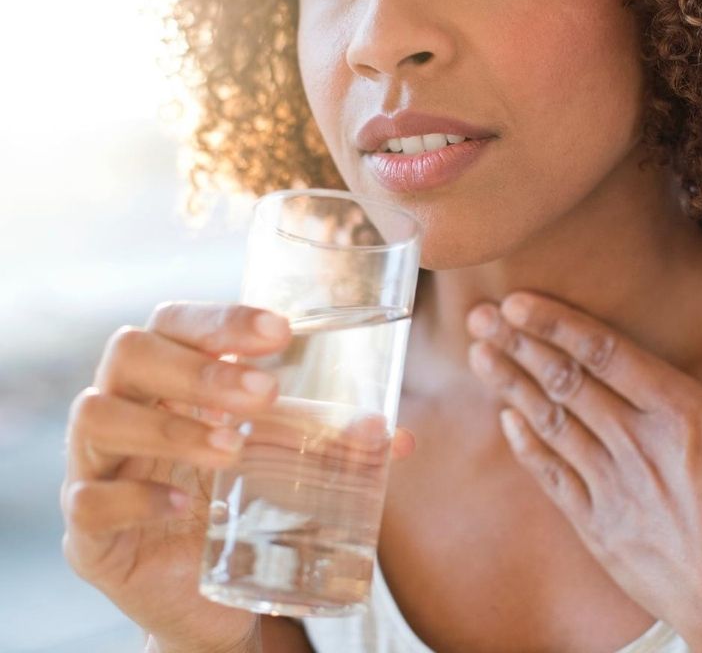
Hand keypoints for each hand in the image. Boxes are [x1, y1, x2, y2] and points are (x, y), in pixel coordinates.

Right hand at [61, 301, 416, 652]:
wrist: (203, 599)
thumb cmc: (237, 505)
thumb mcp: (285, 465)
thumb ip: (332, 444)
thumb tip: (396, 437)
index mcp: (168, 378)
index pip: (174, 321)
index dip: (220, 318)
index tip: (280, 332)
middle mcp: (124, 408)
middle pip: (130, 352)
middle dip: (200, 367)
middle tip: (265, 393)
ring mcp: (96, 466)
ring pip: (98, 415)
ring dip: (171, 426)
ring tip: (232, 449)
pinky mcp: (88, 531)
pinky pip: (89, 501)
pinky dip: (138, 497)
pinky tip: (185, 502)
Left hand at [464, 291, 701, 648]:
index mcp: (687, 415)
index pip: (607, 353)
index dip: (558, 322)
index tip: (522, 300)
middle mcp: (640, 445)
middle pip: (566, 381)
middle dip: (519, 342)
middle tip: (482, 313)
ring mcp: (615, 489)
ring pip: (551, 423)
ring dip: (511, 384)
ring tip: (479, 353)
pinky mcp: (602, 529)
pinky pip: (554, 478)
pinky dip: (527, 446)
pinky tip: (506, 421)